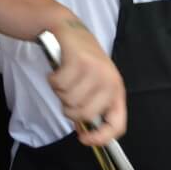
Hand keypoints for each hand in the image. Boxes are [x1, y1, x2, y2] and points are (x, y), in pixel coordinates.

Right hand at [49, 19, 127, 145]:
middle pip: (84, 114)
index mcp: (116, 91)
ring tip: (64, 78)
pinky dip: (53, 80)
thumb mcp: (94, 84)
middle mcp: (109, 82)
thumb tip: (85, 134)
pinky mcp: (79, 61)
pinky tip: (58, 71)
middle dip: (69, 108)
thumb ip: (91, 107)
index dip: (101, 137)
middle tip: (66, 94)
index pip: (117, 124)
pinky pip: (59, 85)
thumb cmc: (82, 60)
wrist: (70, 30)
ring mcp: (95, 71)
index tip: (85, 139)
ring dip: (60, 92)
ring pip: (69, 100)